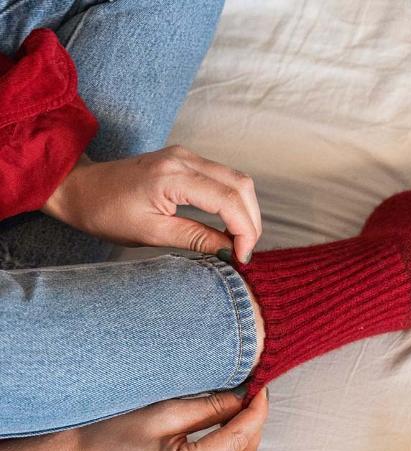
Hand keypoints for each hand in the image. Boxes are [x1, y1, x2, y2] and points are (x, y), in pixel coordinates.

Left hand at [43, 146, 261, 261]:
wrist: (80, 188)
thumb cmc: (106, 212)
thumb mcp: (152, 233)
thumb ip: (196, 239)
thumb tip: (230, 250)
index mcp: (173, 176)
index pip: (228, 200)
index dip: (244, 230)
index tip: (242, 256)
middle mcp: (184, 158)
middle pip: (241, 185)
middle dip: (251, 221)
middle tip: (245, 251)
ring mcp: (186, 155)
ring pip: (237, 179)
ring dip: (246, 210)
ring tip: (239, 240)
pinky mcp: (185, 159)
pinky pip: (224, 177)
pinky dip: (234, 201)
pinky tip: (229, 224)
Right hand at [76, 387, 268, 450]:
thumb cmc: (116, 433)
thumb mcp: (164, 412)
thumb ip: (209, 407)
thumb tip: (244, 396)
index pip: (237, 439)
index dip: (256, 411)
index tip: (261, 387)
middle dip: (255, 422)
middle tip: (254, 392)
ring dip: (247, 434)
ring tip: (244, 404)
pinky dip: (234, 446)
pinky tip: (231, 423)